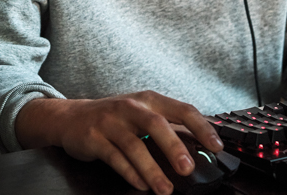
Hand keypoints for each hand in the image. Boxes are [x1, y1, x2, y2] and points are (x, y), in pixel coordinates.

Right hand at [15, 91, 223, 194]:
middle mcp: (130, 108)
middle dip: (174, 147)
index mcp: (149, 100)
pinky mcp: (94, 138)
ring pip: (134, 145)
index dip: (201, 127)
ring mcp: (110, 122)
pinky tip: (141, 185)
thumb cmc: (113, 117)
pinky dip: (129, 173)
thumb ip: (167, 126)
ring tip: (164, 189)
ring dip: (151, 169)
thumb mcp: (141, 114)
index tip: (217, 146)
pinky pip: (114, 157)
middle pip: (156, 124)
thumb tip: (200, 145)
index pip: (181, 109)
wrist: (70, 117)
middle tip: (188, 168)